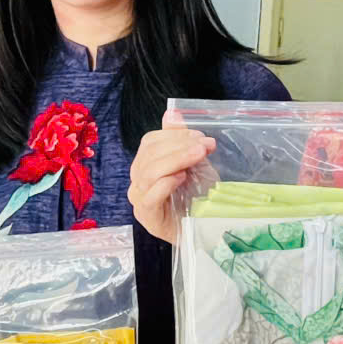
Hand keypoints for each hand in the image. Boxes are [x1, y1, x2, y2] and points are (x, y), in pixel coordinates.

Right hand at [128, 116, 214, 245]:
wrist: (200, 231)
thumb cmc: (195, 198)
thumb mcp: (192, 164)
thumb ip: (180, 140)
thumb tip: (172, 111)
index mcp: (145, 164)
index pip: (151, 142)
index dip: (175, 135)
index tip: (201, 137)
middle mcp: (137, 180)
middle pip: (150, 155)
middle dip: (180, 146)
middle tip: (205, 145)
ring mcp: (139, 199)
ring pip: (150, 172)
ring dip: (177, 160)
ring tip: (198, 156)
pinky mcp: (147, 216)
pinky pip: (151, 195)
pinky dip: (166, 183)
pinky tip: (182, 177)